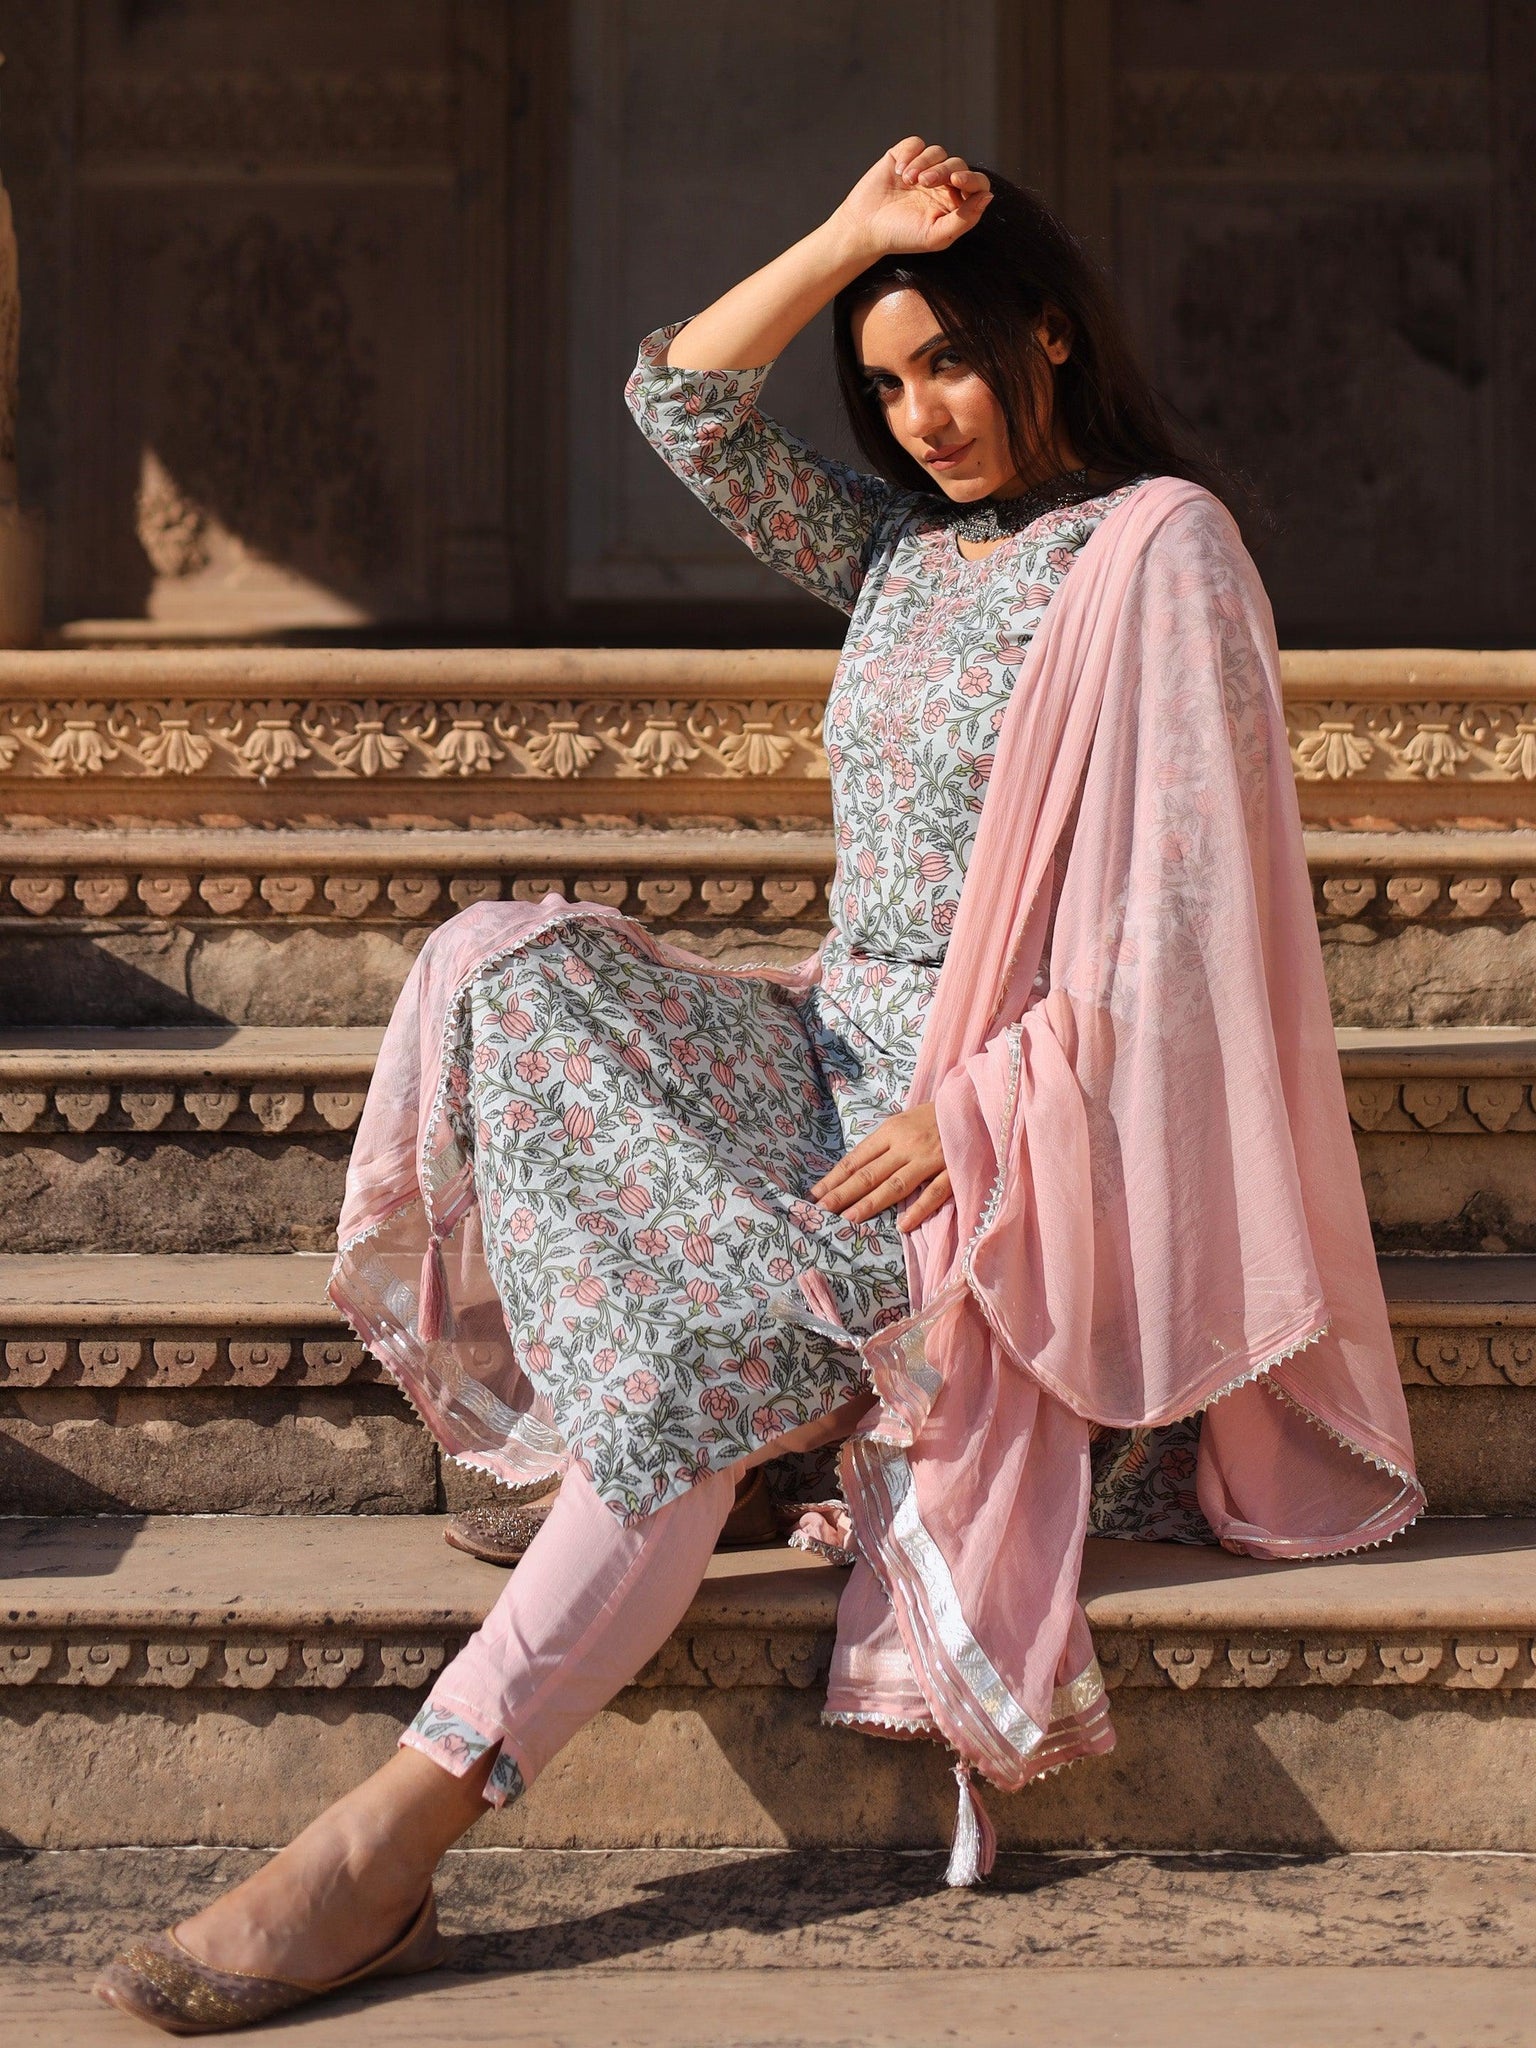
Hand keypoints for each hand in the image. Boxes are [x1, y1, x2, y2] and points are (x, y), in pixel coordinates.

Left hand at [809, 1102, 952, 1233]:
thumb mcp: (905, 1121)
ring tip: (848, 1219)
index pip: (856, 1159)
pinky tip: (903, 1225)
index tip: (815, 1194)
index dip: (834, 1178)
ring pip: (895, 1185)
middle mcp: (906, 1145)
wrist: (976, 1102)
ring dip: (870, 1203)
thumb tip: (856, 1167)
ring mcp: (929, 1159)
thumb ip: (884, 1143)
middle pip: (869, 1174)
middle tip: (820, 1211)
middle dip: (842, 1194)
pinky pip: (934, 1193)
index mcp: (891, 1131)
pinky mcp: (953, 1169)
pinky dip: (918, 1209)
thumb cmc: (936, 1115)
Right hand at [829, 137, 991, 263]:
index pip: (977, 184)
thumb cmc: (901, 237)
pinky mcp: (904, 156)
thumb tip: (988, 196)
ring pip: (937, 152)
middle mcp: (942, 184)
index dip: (972, 179)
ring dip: (924, 163)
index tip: (957, 181)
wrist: (865, 228)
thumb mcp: (936, 236)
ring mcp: (923, 169)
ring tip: (908, 181)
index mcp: (954, 203)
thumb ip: (965, 219)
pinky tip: (899, 172)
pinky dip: (911, 154)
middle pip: (957, 164)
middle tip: (924, 183)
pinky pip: (916, 144)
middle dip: (943, 170)